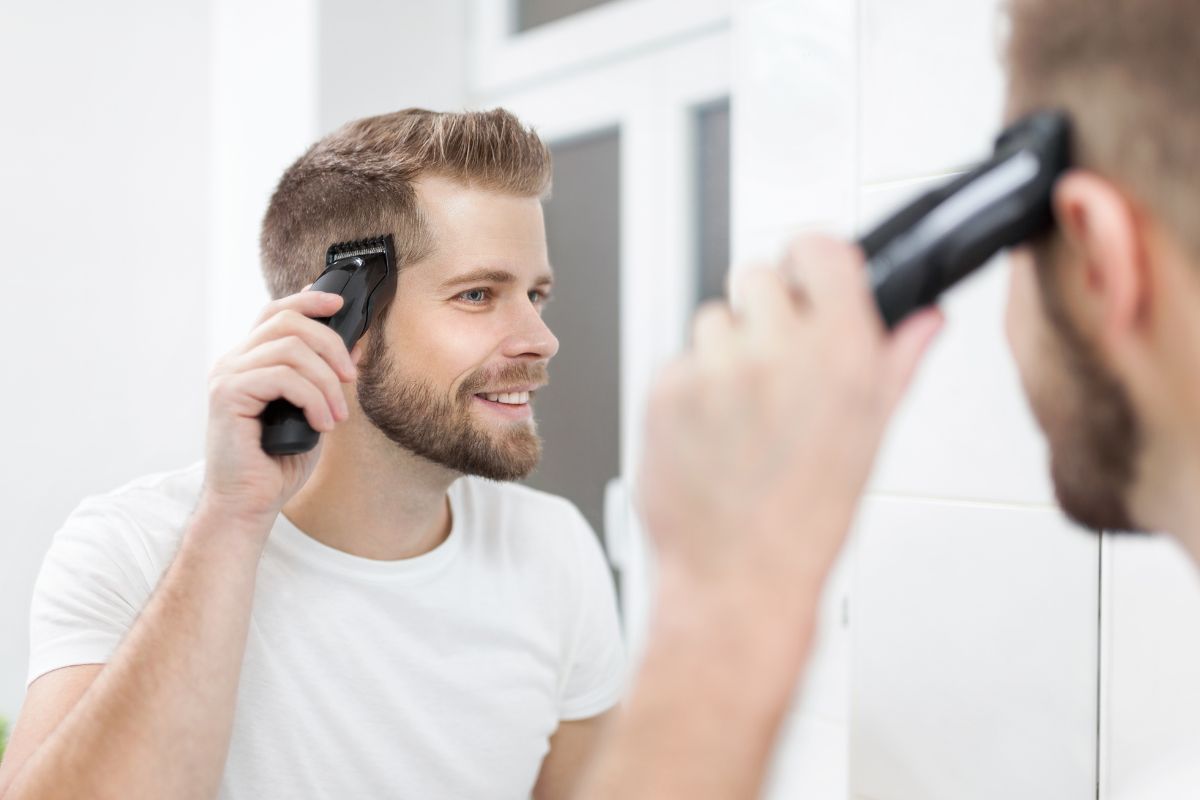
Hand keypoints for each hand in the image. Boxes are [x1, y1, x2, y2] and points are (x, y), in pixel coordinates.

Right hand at [201, 289, 359, 533]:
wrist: (249, 503)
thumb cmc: (277, 463)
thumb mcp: (314, 412)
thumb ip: (327, 378)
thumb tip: (355, 345)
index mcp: (250, 361)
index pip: (275, 312)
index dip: (308, 300)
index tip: (340, 304)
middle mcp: (233, 362)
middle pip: (287, 320)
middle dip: (330, 343)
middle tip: (351, 377)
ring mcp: (227, 376)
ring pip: (290, 348)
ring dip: (326, 381)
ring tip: (337, 415)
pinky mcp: (227, 395)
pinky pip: (282, 377)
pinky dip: (313, 398)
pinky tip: (321, 423)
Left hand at [638, 235, 942, 606]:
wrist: (738, 579)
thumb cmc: (806, 520)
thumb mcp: (870, 437)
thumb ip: (896, 362)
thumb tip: (924, 318)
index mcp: (841, 353)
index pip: (817, 248)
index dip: (811, 265)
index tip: (807, 283)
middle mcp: (776, 350)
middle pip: (756, 276)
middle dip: (765, 312)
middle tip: (771, 366)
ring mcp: (715, 368)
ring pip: (712, 319)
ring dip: (723, 351)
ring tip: (739, 412)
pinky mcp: (665, 391)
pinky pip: (676, 361)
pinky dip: (688, 388)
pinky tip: (708, 432)